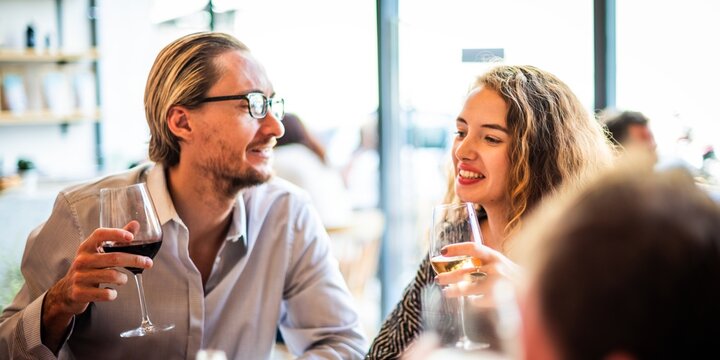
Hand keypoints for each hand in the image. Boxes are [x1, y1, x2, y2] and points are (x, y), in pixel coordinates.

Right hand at [41, 224, 151, 350]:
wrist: (67, 292)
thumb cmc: (89, 268)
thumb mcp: (98, 252)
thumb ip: (116, 239)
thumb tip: (135, 224)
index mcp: (86, 247)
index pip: (100, 234)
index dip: (116, 234)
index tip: (131, 237)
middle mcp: (82, 260)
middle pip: (114, 257)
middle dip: (135, 260)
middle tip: (148, 263)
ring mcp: (79, 276)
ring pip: (112, 276)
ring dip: (123, 279)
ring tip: (122, 279)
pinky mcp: (79, 292)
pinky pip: (104, 293)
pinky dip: (112, 294)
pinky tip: (111, 292)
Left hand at [434, 242, 522, 297]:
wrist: (537, 290)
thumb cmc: (514, 276)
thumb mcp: (501, 263)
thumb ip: (484, 262)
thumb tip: (460, 266)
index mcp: (495, 256)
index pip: (472, 248)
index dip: (456, 248)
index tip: (443, 251)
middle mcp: (495, 268)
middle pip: (464, 271)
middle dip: (448, 276)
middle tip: (438, 279)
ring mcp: (496, 284)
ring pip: (467, 288)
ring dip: (454, 290)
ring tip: (446, 292)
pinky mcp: (497, 300)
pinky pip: (477, 300)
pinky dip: (473, 301)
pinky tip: (472, 300)